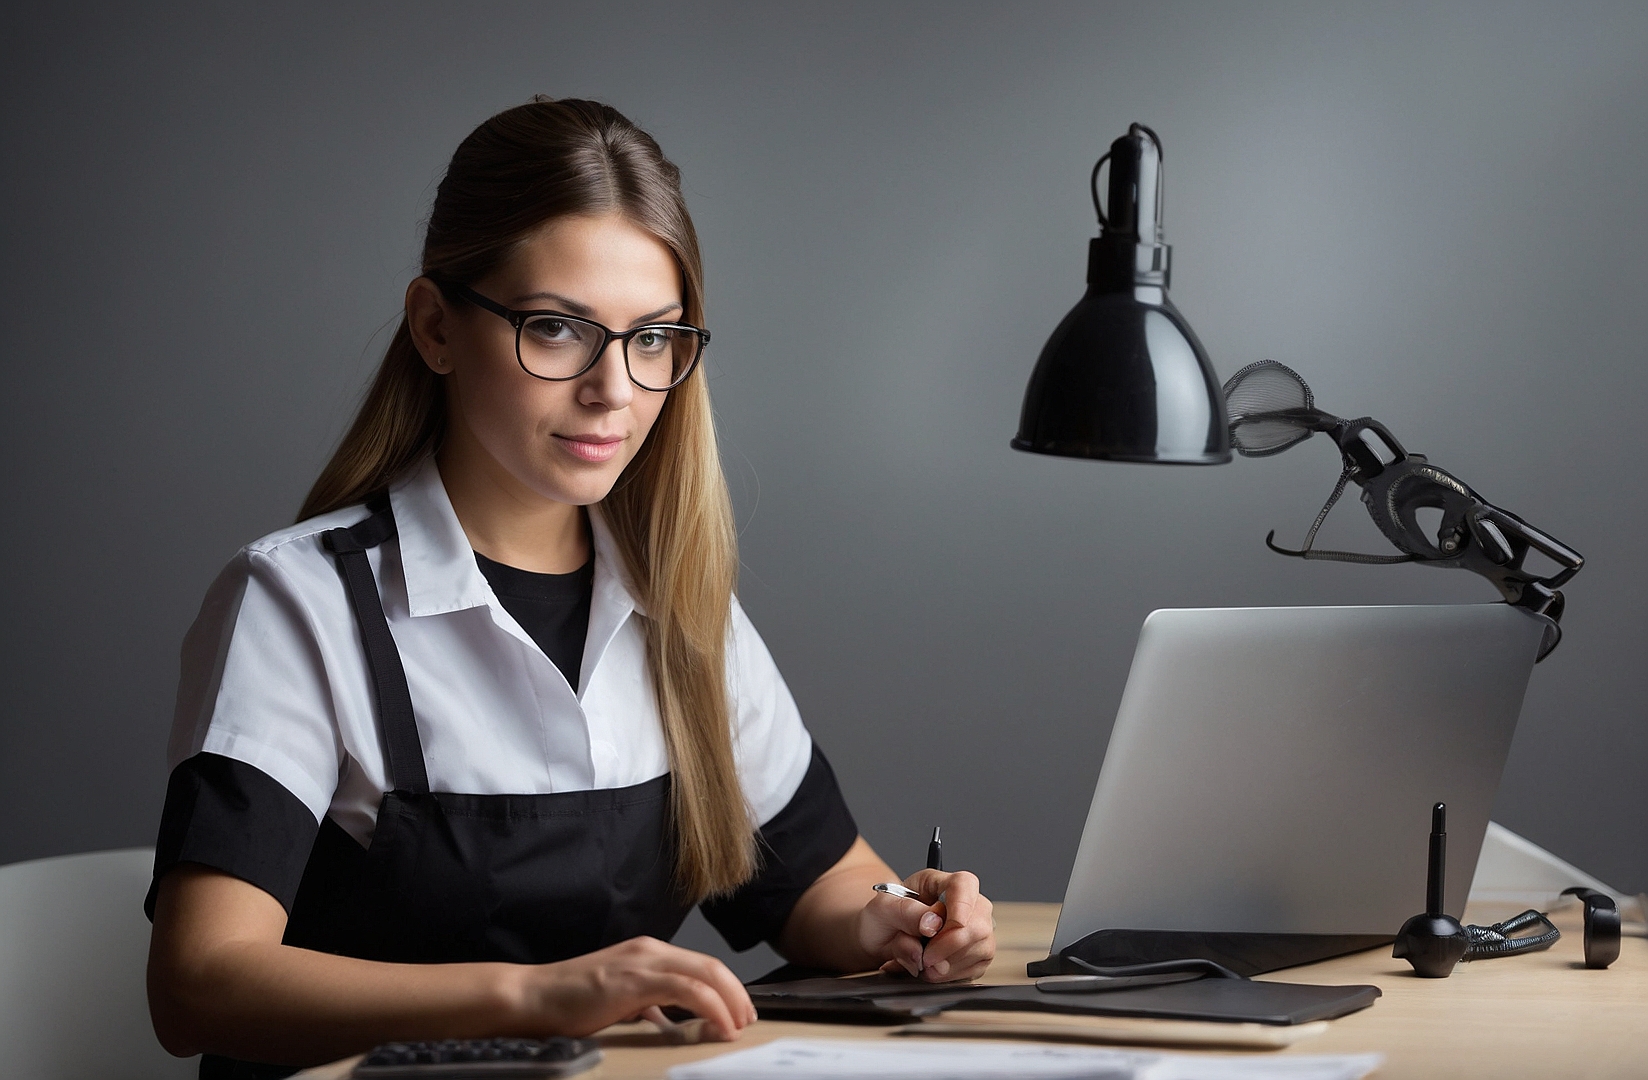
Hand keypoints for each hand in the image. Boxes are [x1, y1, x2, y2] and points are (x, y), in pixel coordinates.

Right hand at [516, 936, 754, 1039]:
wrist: (532, 997)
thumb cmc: (570, 1002)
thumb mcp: (620, 1001)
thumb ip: (648, 1006)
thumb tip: (671, 1024)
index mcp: (648, 953)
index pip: (702, 965)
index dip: (728, 988)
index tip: (740, 1012)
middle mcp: (650, 950)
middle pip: (712, 966)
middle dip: (737, 994)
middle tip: (748, 1020)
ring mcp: (642, 961)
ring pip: (705, 973)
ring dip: (730, 1001)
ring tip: (738, 1026)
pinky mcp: (634, 980)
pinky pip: (685, 989)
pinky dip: (710, 1006)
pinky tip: (719, 1024)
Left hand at [856, 869, 994, 981]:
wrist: (882, 940)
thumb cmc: (884, 918)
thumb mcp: (883, 909)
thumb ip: (906, 913)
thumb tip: (932, 924)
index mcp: (938, 882)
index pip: (963, 884)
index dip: (962, 905)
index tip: (949, 926)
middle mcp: (964, 902)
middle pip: (977, 922)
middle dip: (949, 946)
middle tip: (924, 957)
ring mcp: (975, 927)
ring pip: (980, 947)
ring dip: (948, 964)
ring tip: (921, 963)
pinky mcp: (977, 952)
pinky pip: (976, 968)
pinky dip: (950, 975)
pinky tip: (931, 970)